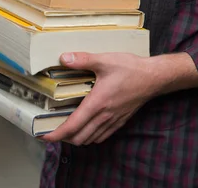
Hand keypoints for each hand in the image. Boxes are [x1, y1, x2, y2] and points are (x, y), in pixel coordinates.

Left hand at [41, 51, 157, 145]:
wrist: (154, 77)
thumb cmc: (130, 68)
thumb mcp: (105, 60)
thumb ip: (83, 60)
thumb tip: (64, 58)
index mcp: (97, 103)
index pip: (72, 126)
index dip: (56, 134)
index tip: (44, 136)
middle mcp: (104, 116)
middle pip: (79, 138)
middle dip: (64, 138)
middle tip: (54, 129)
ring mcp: (113, 121)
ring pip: (90, 139)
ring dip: (77, 138)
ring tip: (68, 128)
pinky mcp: (121, 121)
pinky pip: (102, 136)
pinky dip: (91, 136)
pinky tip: (88, 126)